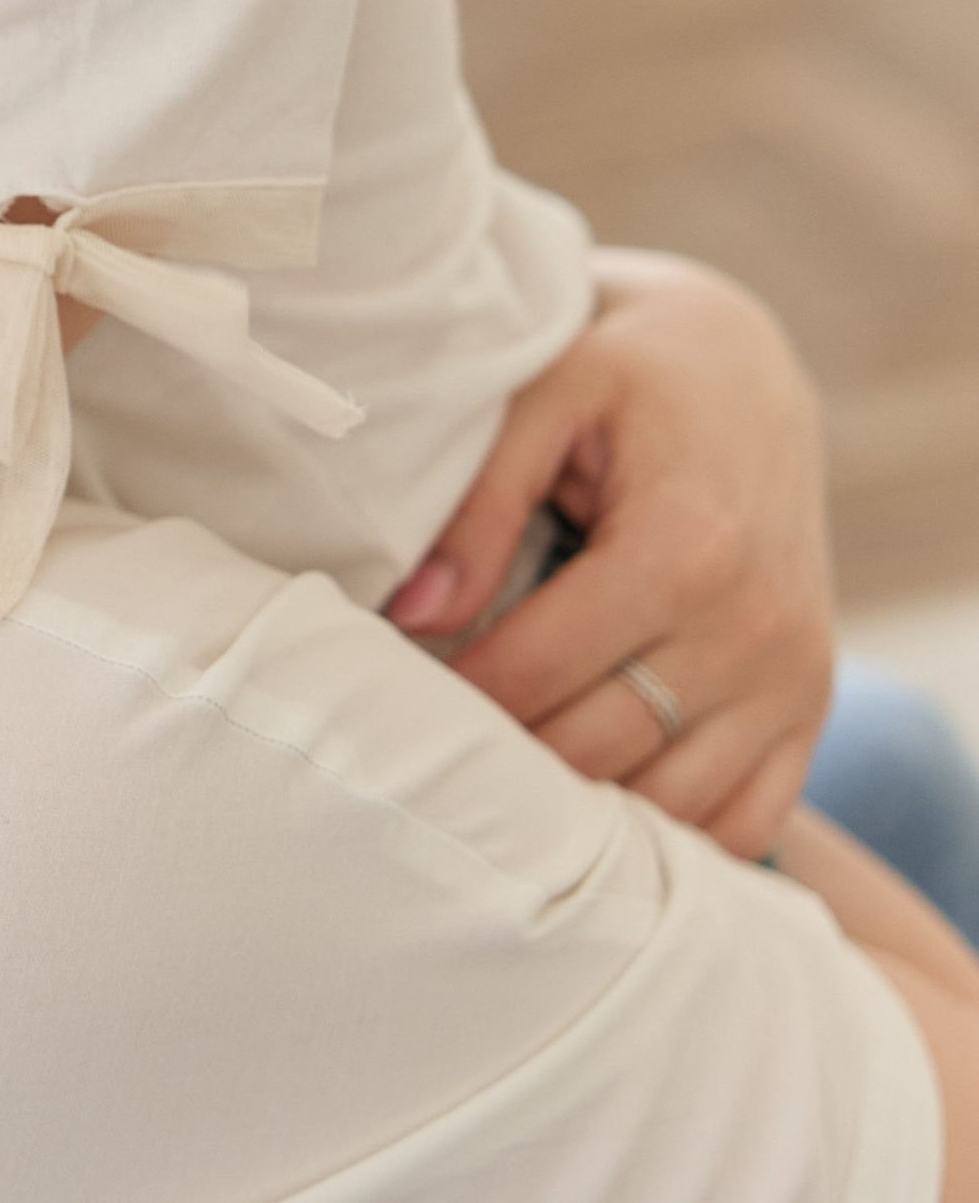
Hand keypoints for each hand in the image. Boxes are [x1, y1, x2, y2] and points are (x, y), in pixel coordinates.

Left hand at [387, 250, 834, 857]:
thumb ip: (479, 507)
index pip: (535, 675)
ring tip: (504, 777)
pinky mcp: (810, 705)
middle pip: (594, 754)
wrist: (742, 370)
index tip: (392, 698)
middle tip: (432, 748)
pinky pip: (748, 822)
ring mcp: (793, 677)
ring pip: (667, 806)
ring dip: (581, 809)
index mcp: (685, 546)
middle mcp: (755, 626)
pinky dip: (673, 833)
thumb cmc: (624, 374)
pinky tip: (600, 804)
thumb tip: (415, 615)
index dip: (450, 699)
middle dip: (502, 761)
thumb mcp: (545, 398)